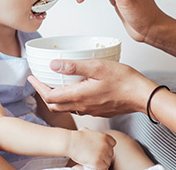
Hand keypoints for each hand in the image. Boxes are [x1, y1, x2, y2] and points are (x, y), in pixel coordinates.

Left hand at [28, 59, 157, 116]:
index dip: (38, 87)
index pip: (49, 96)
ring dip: (56, 97)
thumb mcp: (98, 67)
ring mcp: (90, 110)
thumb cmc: (124, 80)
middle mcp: (82, 106)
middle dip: (44, 93)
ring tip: (54, 84)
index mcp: (79, 96)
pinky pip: (78, 108)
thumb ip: (74, 66)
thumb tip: (53, 65)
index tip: (32, 78)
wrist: (142, 95)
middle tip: (39, 81)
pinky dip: (69, 99)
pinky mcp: (98, 110)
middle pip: (55, 105)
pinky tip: (74, 89)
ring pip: (66, 107)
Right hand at [68, 128, 115, 169]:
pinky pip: (104, 168)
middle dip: (105, 156)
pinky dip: (100, 168)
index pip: (113, 143)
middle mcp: (105, 145)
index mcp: (104, 136)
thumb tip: (88, 132)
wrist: (71, 142)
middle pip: (111, 153)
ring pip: (108, 162)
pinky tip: (95, 166)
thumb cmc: (76, 137)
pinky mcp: (98, 162)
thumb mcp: (87, 131)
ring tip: (95, 162)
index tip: (103, 150)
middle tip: (97, 157)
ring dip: (103, 163)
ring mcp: (102, 154)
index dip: (108, 147)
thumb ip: (91, 133)